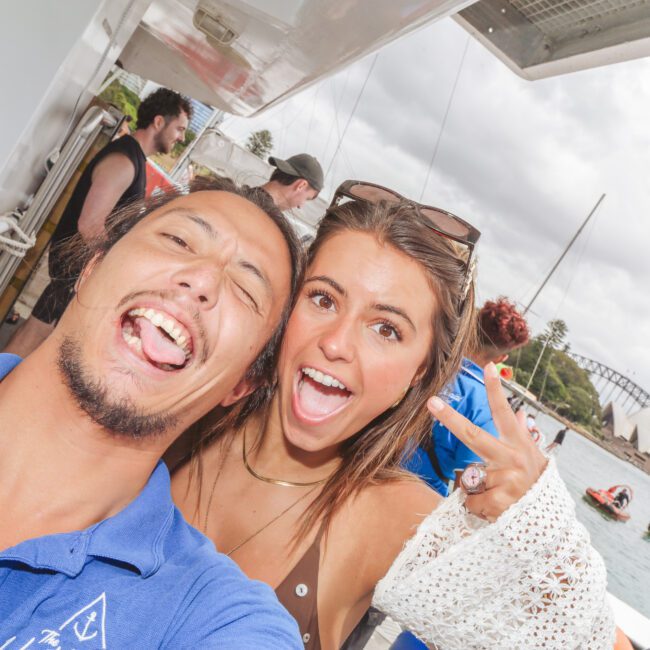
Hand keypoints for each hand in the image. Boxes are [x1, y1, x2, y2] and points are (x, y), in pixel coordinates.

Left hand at [427, 362, 546, 521]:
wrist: (549, 525)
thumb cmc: (535, 486)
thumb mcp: (534, 458)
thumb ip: (522, 436)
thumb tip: (520, 414)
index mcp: (518, 445)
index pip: (504, 413)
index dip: (496, 389)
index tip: (488, 366)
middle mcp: (513, 458)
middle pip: (473, 434)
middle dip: (450, 417)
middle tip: (432, 402)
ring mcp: (507, 479)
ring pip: (468, 477)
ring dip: (476, 490)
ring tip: (497, 496)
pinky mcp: (501, 501)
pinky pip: (471, 501)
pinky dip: (477, 508)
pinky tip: (495, 510)